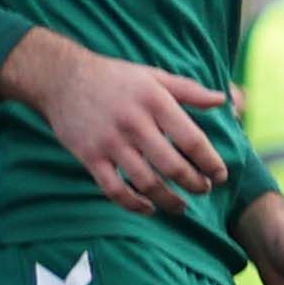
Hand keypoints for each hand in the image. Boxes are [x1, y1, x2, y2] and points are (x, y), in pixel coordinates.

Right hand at [0, 30, 229, 215]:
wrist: (61, 79)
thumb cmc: (113, 77)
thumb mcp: (153, 76)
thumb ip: (188, 90)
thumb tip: (222, 100)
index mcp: (155, 102)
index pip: (192, 140)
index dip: (211, 162)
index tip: (220, 175)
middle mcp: (134, 123)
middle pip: (172, 166)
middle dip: (194, 184)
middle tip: (203, 190)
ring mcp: (110, 142)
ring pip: (146, 182)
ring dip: (169, 200)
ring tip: (181, 206)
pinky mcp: (90, 156)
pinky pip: (114, 189)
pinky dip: (133, 204)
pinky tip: (148, 208)